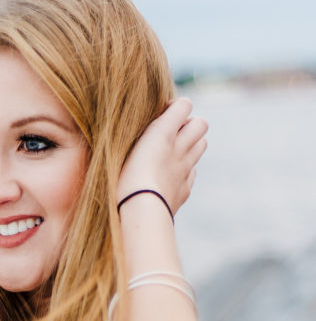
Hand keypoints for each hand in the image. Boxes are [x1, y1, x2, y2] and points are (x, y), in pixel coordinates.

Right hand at [116, 98, 207, 216]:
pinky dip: (185, 169)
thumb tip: (134, 134)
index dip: (175, 107)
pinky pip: (192, 171)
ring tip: (172, 152)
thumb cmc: (120, 181)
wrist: (139, 215)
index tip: (162, 115)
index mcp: (162, 133)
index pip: (184, 105)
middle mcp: (179, 148)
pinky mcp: (184, 189)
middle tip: (171, 133)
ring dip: (191, 144)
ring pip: (202, 145)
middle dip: (189, 124)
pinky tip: (169, 175)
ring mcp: (184, 169)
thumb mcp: (119, 151)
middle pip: (201, 124)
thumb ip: (133, 139)